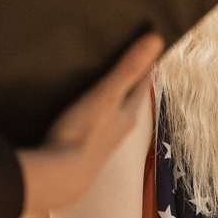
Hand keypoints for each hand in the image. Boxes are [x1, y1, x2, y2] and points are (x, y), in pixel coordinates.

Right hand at [18, 34, 162, 217]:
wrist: (59, 178)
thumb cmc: (83, 134)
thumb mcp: (106, 96)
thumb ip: (129, 69)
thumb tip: (157, 39)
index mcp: (128, 114)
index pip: (142, 83)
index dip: (146, 64)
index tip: (149, 46)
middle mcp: (120, 128)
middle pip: (129, 98)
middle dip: (129, 80)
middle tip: (129, 59)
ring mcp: (103, 141)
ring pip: (112, 112)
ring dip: (112, 97)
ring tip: (106, 80)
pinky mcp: (83, 149)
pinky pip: (94, 123)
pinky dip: (94, 111)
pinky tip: (83, 109)